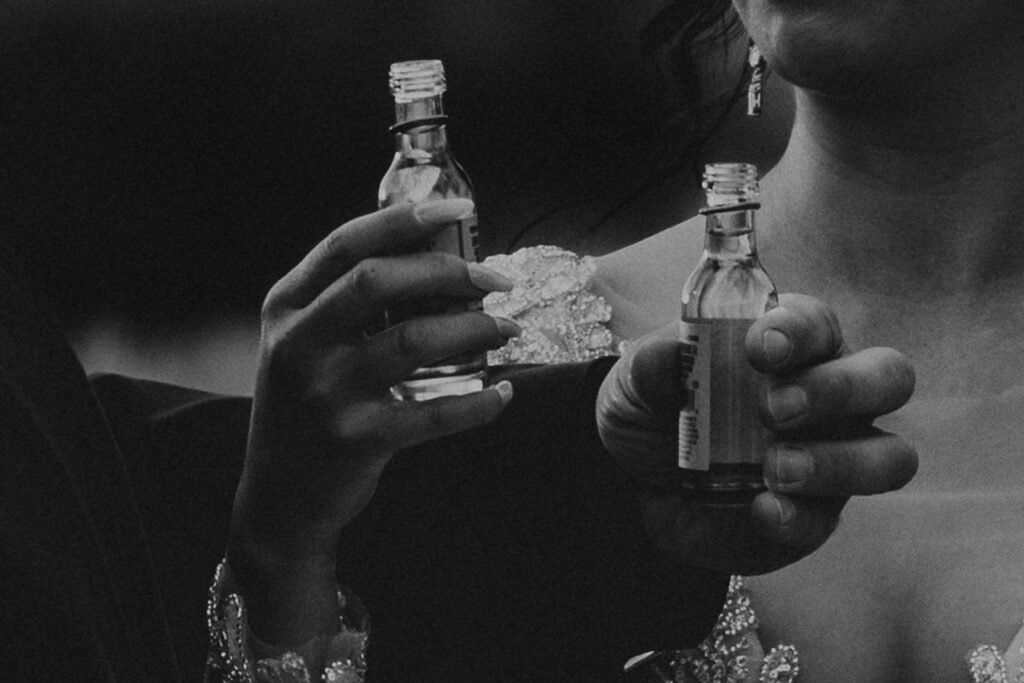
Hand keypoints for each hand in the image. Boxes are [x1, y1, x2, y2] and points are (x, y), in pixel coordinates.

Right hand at [227, 198, 517, 642]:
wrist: (280, 497)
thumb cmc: (306, 407)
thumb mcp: (305, 345)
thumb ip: (346, 304)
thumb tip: (433, 259)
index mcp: (286, 308)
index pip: (345, 244)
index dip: (403, 219)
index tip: (457, 210)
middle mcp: (298, 343)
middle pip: (377, 281)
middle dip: (447, 271)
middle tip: (496, 281)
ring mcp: (324, 393)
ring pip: (411, 341)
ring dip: (472, 330)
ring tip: (506, 330)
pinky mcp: (355, 439)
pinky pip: (432, 413)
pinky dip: (476, 404)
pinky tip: (501, 394)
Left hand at [596, 293, 916, 575]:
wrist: (632, 481)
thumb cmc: (653, 408)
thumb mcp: (637, 380)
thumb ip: (654, 363)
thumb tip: (674, 352)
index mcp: (791, 343)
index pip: (816, 323)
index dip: (797, 331)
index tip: (760, 347)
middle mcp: (829, 396)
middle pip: (887, 378)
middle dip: (838, 390)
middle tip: (775, 409)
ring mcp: (831, 458)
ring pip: (888, 456)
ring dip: (838, 462)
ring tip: (776, 467)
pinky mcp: (813, 516)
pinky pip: (827, 519)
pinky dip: (797, 516)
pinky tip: (759, 510)